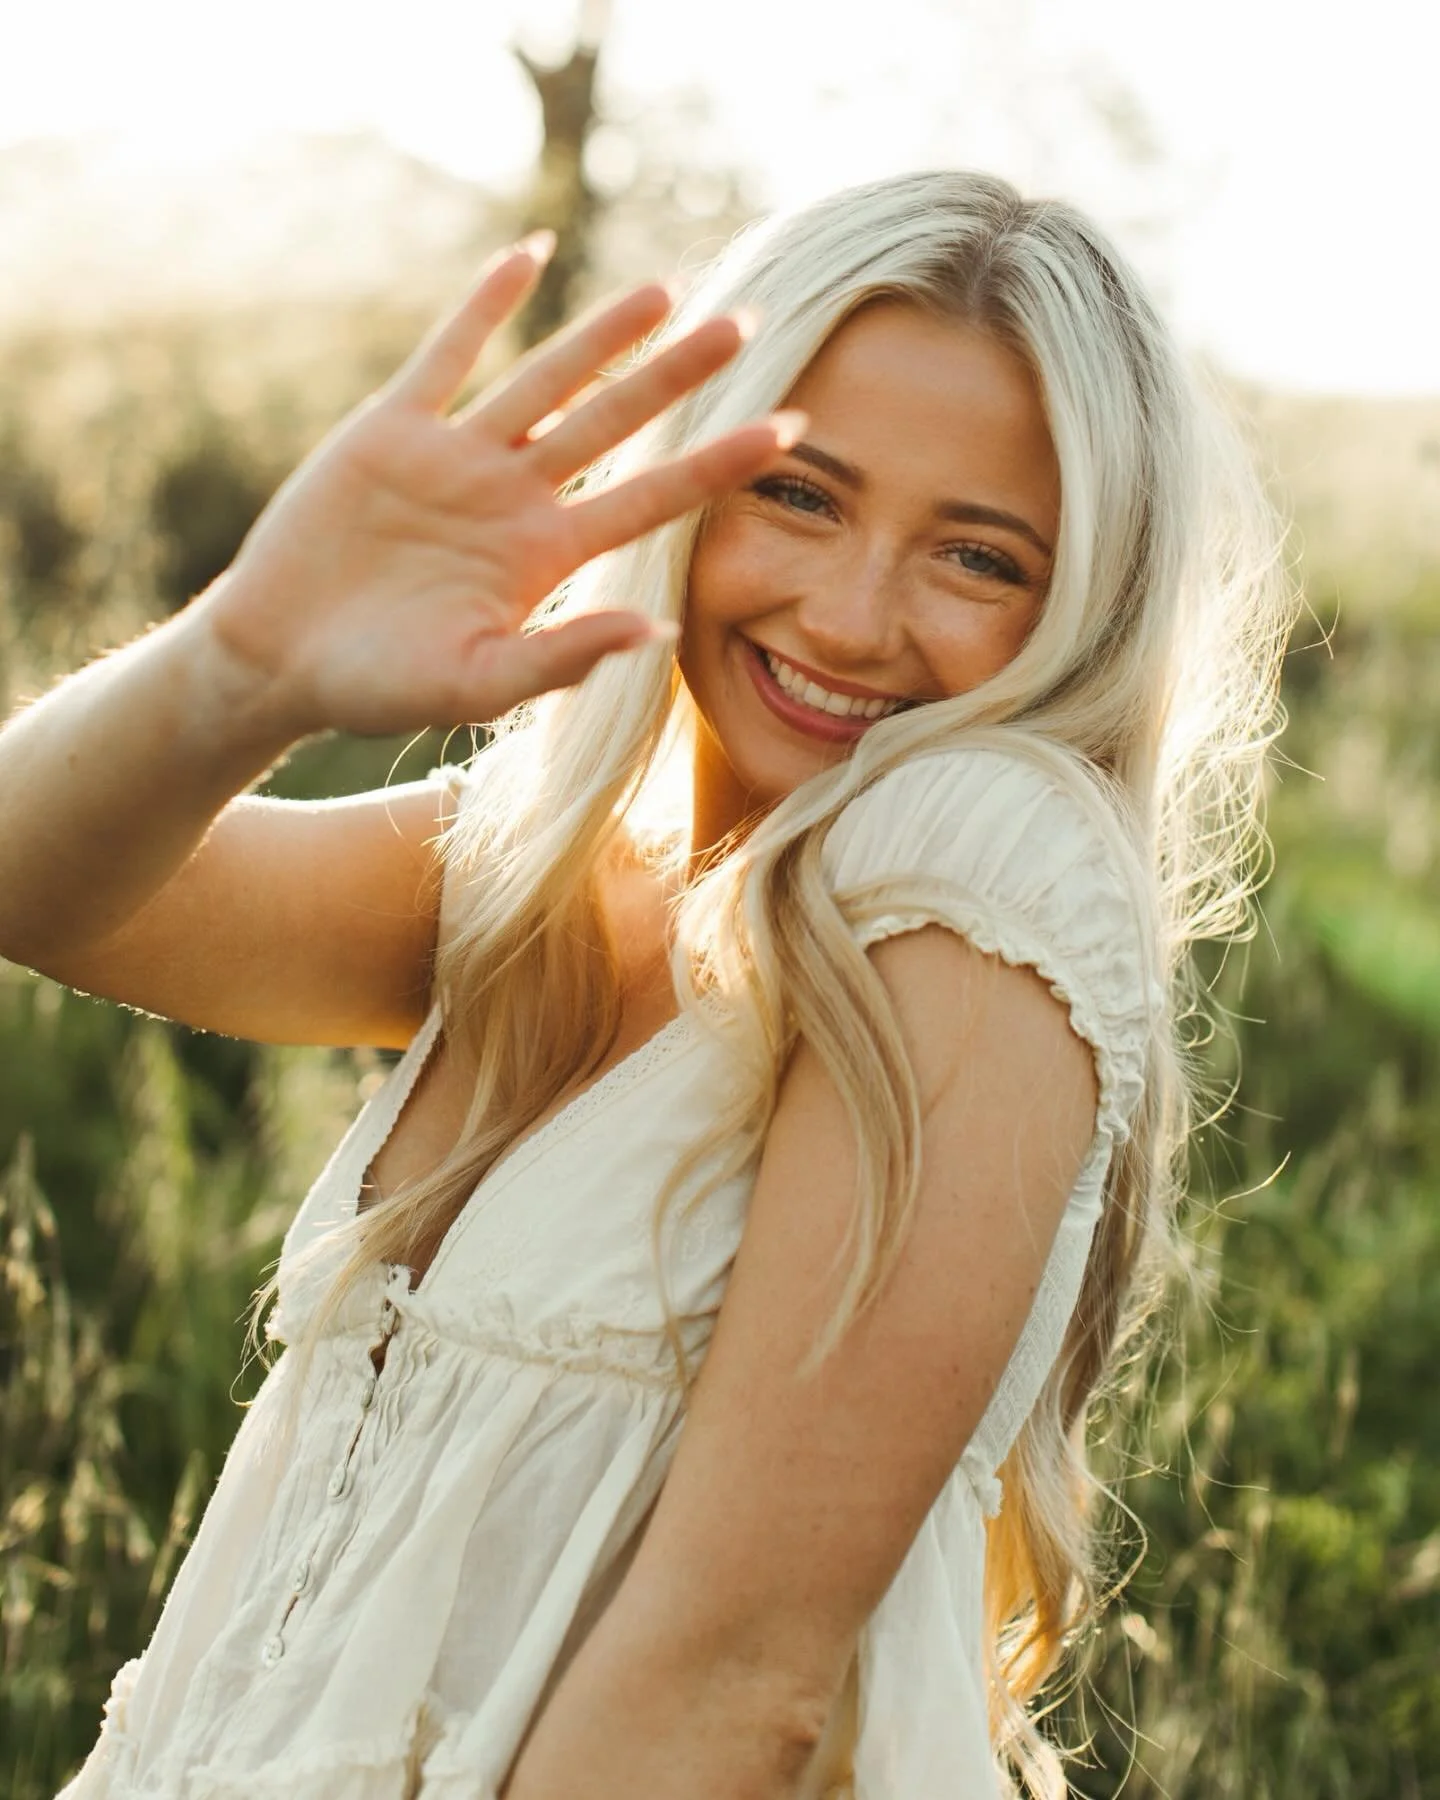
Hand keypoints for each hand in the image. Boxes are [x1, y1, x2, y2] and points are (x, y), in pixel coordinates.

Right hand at [187, 234, 796, 738]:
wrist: (278, 658)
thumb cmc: (378, 686)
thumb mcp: (476, 683)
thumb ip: (563, 656)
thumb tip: (658, 634)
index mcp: (546, 558)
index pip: (652, 499)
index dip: (719, 466)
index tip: (789, 434)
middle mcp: (515, 498)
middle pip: (615, 422)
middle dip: (679, 375)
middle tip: (747, 325)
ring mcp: (458, 458)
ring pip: (547, 380)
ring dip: (603, 333)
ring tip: (666, 288)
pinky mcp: (392, 430)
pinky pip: (449, 356)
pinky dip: (485, 305)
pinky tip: (532, 257)